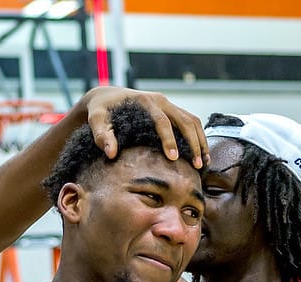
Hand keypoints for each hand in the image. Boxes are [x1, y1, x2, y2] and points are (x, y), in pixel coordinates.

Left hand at [81, 86, 207, 167]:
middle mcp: (160, 100)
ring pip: (192, 121)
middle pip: (185, 120)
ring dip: (200, 141)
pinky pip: (190, 122)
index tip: (173, 159)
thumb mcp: (96, 120)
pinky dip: (198, 138)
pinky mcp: (171, 110)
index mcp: (145, 101)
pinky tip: (201, 156)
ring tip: (203, 163)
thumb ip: (101, 135)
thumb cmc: (101, 110)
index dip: (169, 140)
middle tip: (196, 165)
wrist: (107, 97)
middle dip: (193, 143)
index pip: (162, 121)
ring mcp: (168, 104)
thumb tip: (111, 153)